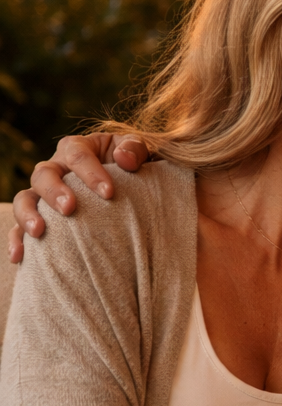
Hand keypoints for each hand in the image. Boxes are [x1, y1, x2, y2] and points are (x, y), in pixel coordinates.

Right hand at [8, 134, 152, 261]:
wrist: (130, 190)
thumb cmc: (134, 168)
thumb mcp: (140, 152)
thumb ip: (135, 149)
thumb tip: (124, 159)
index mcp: (77, 148)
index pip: (77, 154)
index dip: (91, 173)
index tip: (108, 194)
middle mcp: (55, 168)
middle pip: (43, 173)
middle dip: (54, 191)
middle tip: (70, 208)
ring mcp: (44, 194)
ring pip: (25, 198)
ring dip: (28, 214)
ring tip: (39, 232)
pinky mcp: (40, 217)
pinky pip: (19, 227)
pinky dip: (17, 240)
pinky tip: (20, 256)